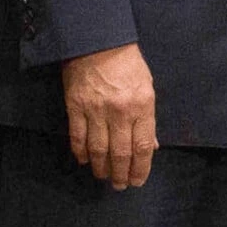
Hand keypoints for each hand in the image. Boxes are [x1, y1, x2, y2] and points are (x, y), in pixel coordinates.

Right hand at [62, 43, 156, 188]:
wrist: (97, 41)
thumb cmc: (128, 63)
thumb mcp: (147, 87)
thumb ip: (148, 119)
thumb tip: (152, 146)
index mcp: (142, 106)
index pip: (143, 146)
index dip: (141, 168)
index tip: (139, 180)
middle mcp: (120, 111)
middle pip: (121, 152)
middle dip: (121, 174)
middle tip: (120, 186)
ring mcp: (96, 110)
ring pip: (98, 149)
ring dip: (101, 168)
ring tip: (104, 177)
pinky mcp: (75, 106)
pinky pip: (78, 136)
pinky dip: (81, 152)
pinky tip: (84, 161)